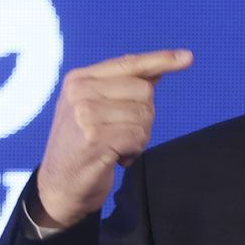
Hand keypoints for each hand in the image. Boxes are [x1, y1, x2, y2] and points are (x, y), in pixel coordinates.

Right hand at [33, 49, 192, 228]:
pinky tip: (116, 158)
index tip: (186, 57)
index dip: (160, 60)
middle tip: (120, 135)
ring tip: (115, 147)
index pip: (129, 64)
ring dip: (138, 138)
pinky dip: (134, 151)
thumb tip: (158, 70)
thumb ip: (123, 89)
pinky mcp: (94, 137)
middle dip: (143, 117)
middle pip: (144, 91)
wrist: (58, 187)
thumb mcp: (94, 110)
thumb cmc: (82, 147)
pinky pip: (138, 137)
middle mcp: (80, 92)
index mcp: (79, 79)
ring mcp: (85, 113)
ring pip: (144, 116)